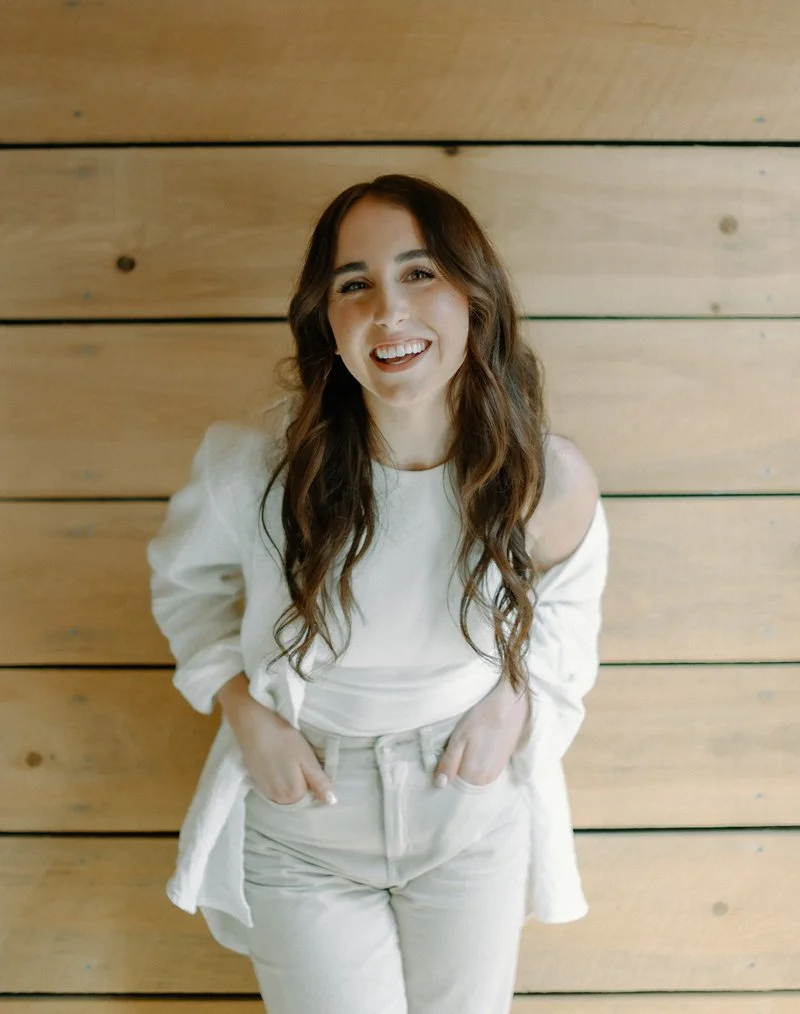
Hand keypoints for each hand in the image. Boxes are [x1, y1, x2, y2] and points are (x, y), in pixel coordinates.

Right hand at [218, 675, 336, 805]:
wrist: (253, 726)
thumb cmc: (283, 739)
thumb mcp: (307, 758)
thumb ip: (319, 782)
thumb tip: (331, 801)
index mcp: (293, 794)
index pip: (311, 793)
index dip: (312, 777)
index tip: (306, 760)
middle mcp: (278, 799)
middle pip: (298, 794)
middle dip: (301, 779)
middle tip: (296, 758)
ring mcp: (265, 792)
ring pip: (286, 791)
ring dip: (289, 778)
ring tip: (285, 757)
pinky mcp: (256, 783)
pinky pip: (274, 787)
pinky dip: (278, 776)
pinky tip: (275, 760)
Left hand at [433, 680, 530, 787]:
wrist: (510, 704)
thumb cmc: (481, 718)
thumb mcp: (458, 739)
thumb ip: (448, 764)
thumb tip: (439, 785)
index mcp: (474, 777)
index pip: (452, 782)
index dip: (445, 767)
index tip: (445, 752)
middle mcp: (487, 780)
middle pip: (463, 778)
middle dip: (456, 765)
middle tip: (456, 744)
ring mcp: (496, 772)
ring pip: (473, 772)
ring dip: (466, 762)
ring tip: (468, 742)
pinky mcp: (502, 762)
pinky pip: (483, 767)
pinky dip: (476, 758)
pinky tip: (478, 743)